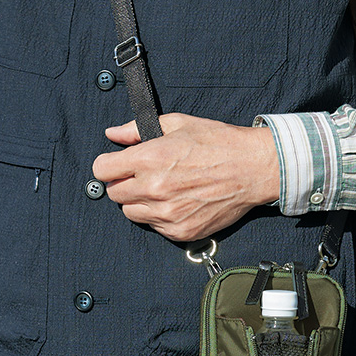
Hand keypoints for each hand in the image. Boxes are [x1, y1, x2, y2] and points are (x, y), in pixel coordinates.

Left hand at [92, 113, 280, 242]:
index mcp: (150, 159)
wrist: (254, 168)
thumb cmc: (219, 143)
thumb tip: (113, 134)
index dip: (107, 165)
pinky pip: (153, 227)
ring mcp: (167, 214)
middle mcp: (155, 189)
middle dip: (123, 182)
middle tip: (141, 174)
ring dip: (138, 201)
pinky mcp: (180, 231)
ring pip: (131, 213)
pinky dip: (158, 216)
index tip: (115, 164)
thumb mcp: (177, 124)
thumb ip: (137, 129)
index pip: (102, 170)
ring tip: (160, 188)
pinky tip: (176, 200)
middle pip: (114, 193)